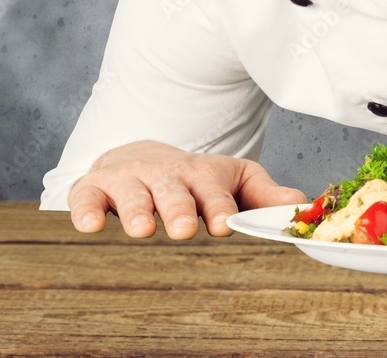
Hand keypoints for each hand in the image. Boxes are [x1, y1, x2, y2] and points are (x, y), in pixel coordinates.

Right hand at [67, 140, 306, 239]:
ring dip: (137, 212)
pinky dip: (86, 211)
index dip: (219, 207)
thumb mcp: (234, 180)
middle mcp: (165, 175)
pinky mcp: (94, 187)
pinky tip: (90, 226)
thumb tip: (299, 204)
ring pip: (132, 195)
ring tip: (142, 230)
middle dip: (179, 210)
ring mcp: (129, 180)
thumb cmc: (195, 179)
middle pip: (173, 193)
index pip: (213, 191)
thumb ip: (264, 194)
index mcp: (202, 174)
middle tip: (185, 230)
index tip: (225, 224)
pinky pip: (86, 198)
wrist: (143, 156)